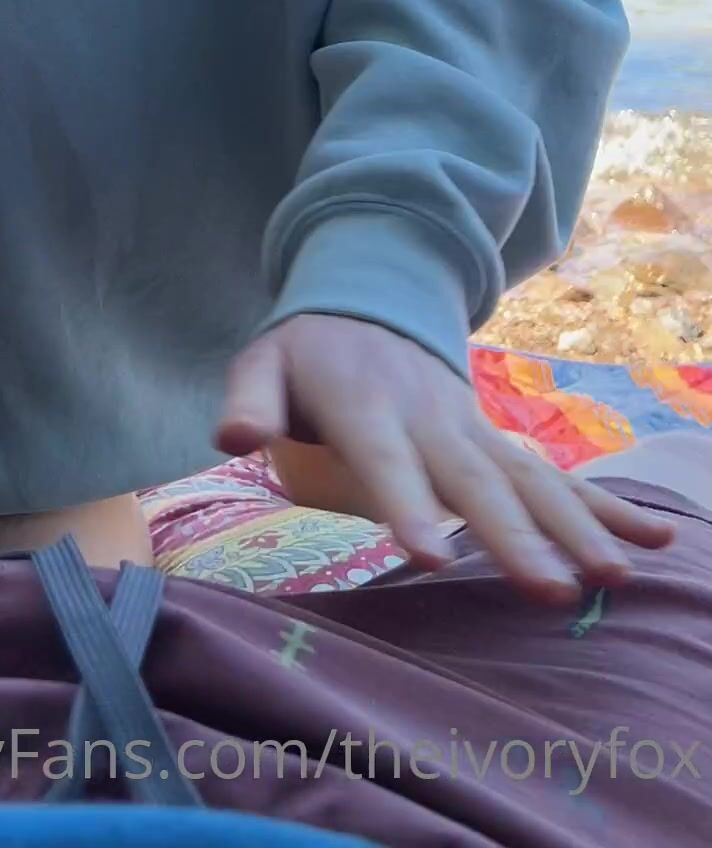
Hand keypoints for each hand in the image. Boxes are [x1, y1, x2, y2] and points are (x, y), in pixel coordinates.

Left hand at [216, 314, 672, 601]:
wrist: (371, 296)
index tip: (428, 555)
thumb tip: (234, 436)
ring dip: (574, 525)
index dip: (406, 504)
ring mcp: (472, 428)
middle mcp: (430, 418)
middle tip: (552, 590)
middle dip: (514, 535)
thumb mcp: (263, 361)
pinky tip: (652, 538)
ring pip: (528, 479)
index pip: (386, 459)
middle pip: (475, 480)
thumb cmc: (307, 351)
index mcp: (366, 405)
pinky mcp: (496, 441)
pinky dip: (605, 504)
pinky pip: (554, 474)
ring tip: (614, 574)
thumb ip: (249, 399)